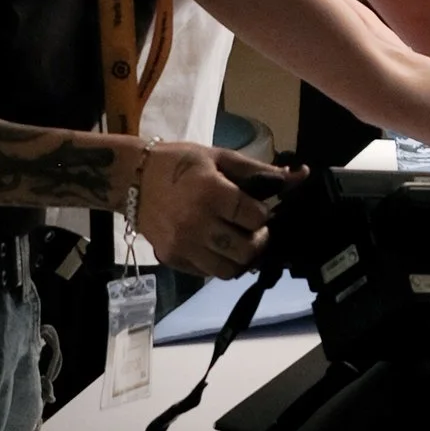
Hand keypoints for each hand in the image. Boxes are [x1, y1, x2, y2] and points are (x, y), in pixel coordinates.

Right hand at [131, 141, 291, 274]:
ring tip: (238, 242)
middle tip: (253, 229)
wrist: (131, 179)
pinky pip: (206, 273)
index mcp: (211, 193)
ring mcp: (183, 245)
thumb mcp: (218, 157)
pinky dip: (218, 264)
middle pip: (246, 250)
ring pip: (228, 270)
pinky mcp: (172, 258)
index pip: (255, 217)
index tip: (258, 209)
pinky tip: (217, 247)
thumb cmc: (178, 163)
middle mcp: (197, 224)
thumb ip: (258, 170)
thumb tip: (298, 175)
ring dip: (240, 258)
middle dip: (258, 240)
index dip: (263, 215)